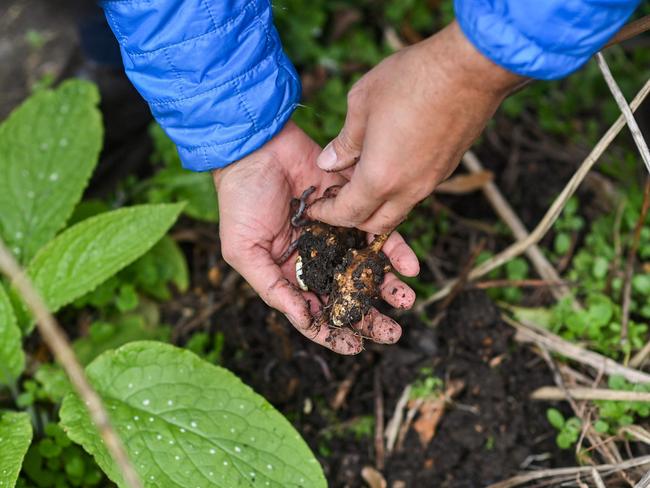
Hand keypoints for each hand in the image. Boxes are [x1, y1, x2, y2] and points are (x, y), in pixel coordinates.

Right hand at [212, 121, 419, 353]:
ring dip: (387, 287)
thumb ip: (272, 288)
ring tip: (406, 300)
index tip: (356, 347)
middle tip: (392, 332)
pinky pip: (378, 234)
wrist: (257, 149)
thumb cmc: (241, 201)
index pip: (315, 312)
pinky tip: (409, 267)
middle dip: (370, 316)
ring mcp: (336, 235)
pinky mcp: (353, 210)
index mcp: (289, 274)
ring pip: (366, 268)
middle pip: (346, 295)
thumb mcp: (244, 251)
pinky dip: (395, 251)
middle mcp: (316, 259)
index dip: (334, 332)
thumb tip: (305, 320)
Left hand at [308, 21, 523, 233]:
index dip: (327, 214)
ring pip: (398, 210)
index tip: (315, 208)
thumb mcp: (362, 104)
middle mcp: (408, 190)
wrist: (470, 68)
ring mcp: (431, 182)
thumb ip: (343, 142)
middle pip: (375, 224)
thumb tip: (328, 163)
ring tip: (360, 179)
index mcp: (380, 178)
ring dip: (377, 205)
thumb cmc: (412, 80)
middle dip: (352, 218)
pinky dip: (397, 191)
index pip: (347, 214)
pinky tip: (389, 164)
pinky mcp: (446, 170)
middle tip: (337, 198)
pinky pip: (415, 192)